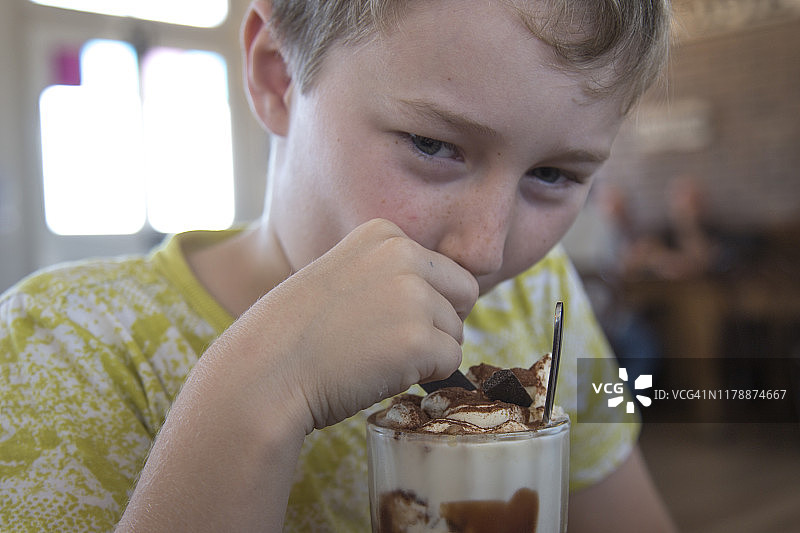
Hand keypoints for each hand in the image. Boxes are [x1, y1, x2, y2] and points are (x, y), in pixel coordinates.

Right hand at [235, 218, 478, 431]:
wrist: (264, 372)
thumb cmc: (296, 334)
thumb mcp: (342, 275)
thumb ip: (389, 273)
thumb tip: (444, 296)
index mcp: (384, 233)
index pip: (441, 267)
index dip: (421, 299)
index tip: (378, 315)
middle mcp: (404, 254)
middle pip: (463, 292)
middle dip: (440, 321)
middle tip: (393, 342)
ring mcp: (413, 296)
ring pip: (456, 332)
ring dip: (426, 352)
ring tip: (375, 357)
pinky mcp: (418, 340)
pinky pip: (450, 363)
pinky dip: (425, 377)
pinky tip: (380, 373)